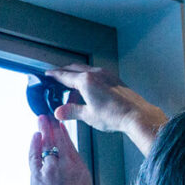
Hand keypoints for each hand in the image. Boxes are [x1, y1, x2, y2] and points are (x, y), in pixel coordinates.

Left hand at [29, 115, 94, 184]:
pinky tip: (35, 136)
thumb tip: (76, 169)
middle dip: (52, 127)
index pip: (70, 145)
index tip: (60, 126)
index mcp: (78, 168)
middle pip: (57, 141)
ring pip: (46, 145)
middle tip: (47, 117)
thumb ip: (80, 175)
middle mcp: (64, 164)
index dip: (64, 134)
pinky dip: (34, 144)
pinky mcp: (37, 175)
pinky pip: (34, 155)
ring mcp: (50, 168)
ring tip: (41, 120)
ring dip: (43, 131)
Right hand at [46, 64, 166, 156]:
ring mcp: (106, 74)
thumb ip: (72, 111)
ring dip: (76, 74)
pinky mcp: (114, 78)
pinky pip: (96, 73)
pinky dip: (88, 77)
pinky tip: (89, 87)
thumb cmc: (115, 115)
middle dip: (64, 72)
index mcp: (86, 81)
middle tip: (56, 76)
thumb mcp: (88, 115)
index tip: (48, 74)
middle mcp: (96, 74)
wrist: (136, 115)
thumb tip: (59, 112)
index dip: (54, 75)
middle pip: (74, 68)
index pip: (64, 75)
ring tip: (72, 85)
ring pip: (86, 69)